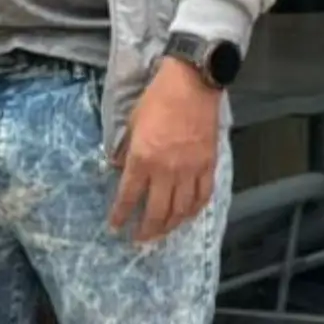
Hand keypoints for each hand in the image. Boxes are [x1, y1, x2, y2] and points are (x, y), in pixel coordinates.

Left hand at [108, 56, 222, 243]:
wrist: (192, 84)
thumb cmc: (157, 99)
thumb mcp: (132, 122)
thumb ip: (125, 150)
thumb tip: (118, 169)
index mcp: (143, 158)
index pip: (129, 195)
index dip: (121, 214)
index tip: (115, 227)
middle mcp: (166, 170)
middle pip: (156, 211)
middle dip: (146, 230)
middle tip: (139, 239)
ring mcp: (190, 170)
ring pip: (180, 210)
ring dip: (169, 226)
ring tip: (161, 233)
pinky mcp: (208, 166)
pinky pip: (201, 197)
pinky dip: (193, 211)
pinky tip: (186, 216)